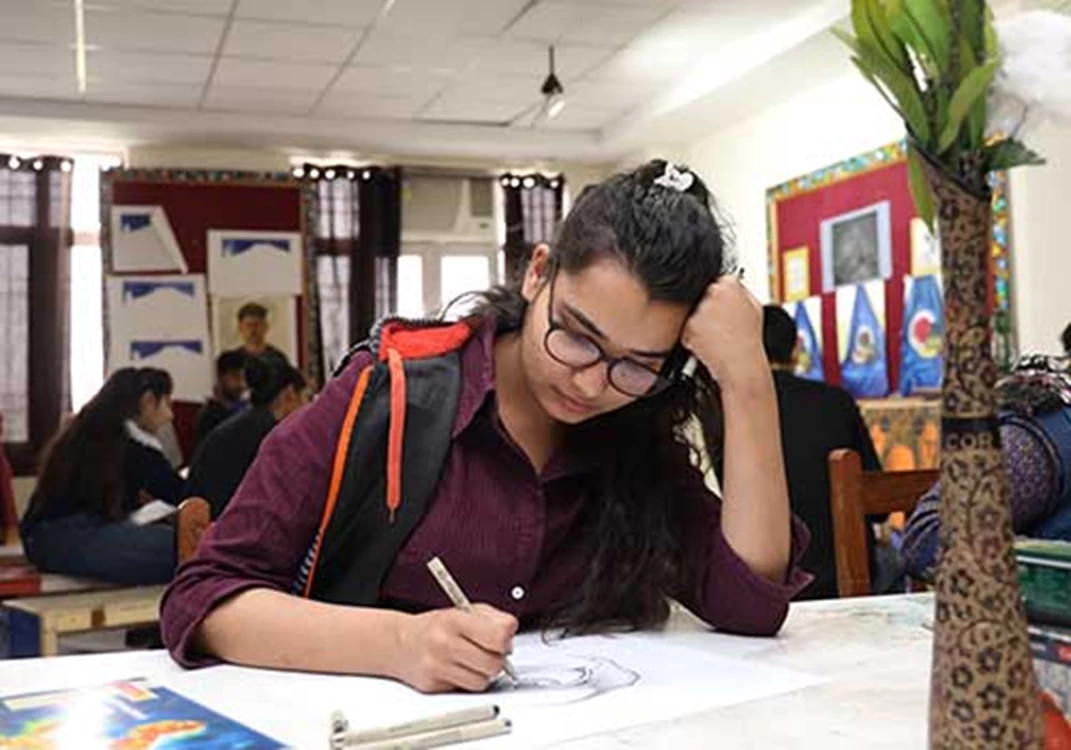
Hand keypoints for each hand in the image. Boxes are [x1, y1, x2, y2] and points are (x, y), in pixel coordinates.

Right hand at [394, 604, 517, 692]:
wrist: (400, 643)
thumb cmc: (436, 627)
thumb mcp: (464, 611)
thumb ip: (492, 619)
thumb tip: (511, 633)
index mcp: (455, 620)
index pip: (498, 634)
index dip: (506, 638)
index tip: (503, 637)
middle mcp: (445, 643)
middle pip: (494, 662)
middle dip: (497, 658)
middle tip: (490, 651)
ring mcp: (438, 666)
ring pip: (483, 681)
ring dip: (484, 673)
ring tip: (474, 661)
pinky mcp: (434, 686)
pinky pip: (467, 689)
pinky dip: (469, 681)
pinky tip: (461, 669)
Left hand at [681, 275, 768, 391]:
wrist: (741, 364)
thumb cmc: (749, 339)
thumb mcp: (755, 307)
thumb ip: (742, 291)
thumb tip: (732, 282)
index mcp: (731, 285)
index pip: (718, 281)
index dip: (720, 296)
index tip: (722, 305)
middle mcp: (714, 293)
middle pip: (703, 295)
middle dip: (707, 307)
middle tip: (718, 324)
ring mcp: (701, 309)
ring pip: (694, 312)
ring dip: (700, 323)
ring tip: (716, 336)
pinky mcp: (690, 325)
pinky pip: (687, 328)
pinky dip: (693, 336)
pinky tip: (709, 343)